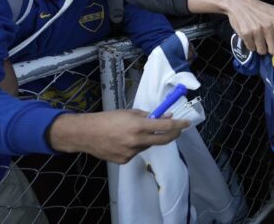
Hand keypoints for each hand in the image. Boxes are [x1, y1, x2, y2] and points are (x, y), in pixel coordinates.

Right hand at [48, 110, 189, 163]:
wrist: (85, 134)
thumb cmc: (107, 119)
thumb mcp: (129, 112)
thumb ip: (147, 116)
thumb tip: (165, 117)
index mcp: (138, 126)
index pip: (165, 126)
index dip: (179, 125)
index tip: (187, 123)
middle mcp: (137, 141)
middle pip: (163, 140)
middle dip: (173, 134)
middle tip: (177, 130)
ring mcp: (131, 153)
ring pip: (148, 145)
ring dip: (148, 139)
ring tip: (133, 132)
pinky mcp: (124, 160)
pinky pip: (136, 152)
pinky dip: (135, 146)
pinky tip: (123, 141)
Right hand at [225, 0, 273, 54]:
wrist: (239, 3)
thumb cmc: (259, 9)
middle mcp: (268, 26)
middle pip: (273, 50)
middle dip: (270, 49)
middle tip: (267, 43)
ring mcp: (256, 30)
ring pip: (261, 51)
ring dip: (259, 47)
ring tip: (257, 38)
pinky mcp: (246, 34)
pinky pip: (251, 48)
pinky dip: (250, 44)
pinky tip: (250, 36)